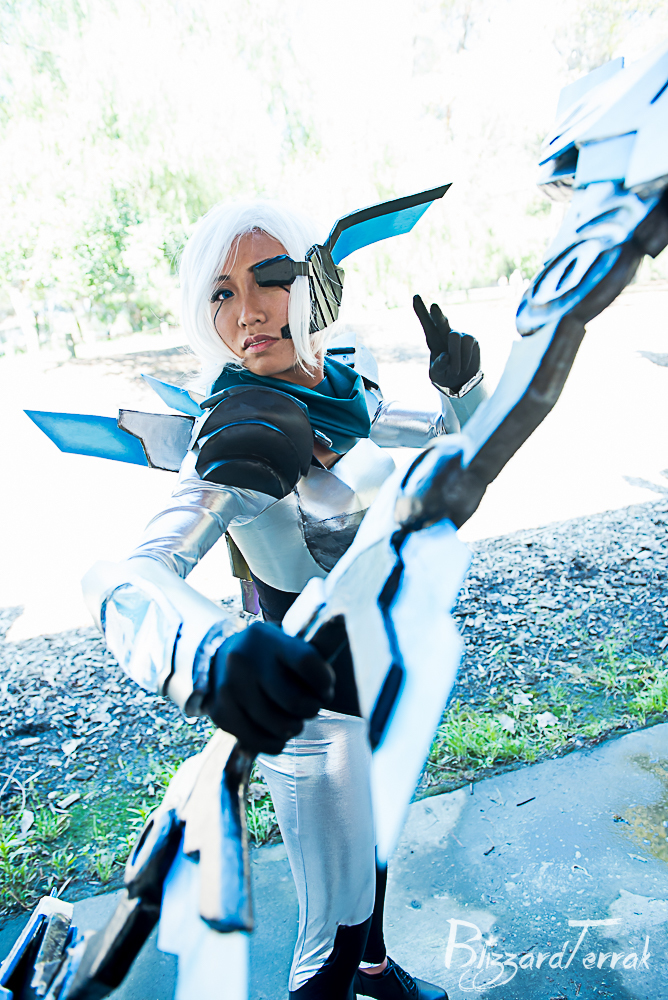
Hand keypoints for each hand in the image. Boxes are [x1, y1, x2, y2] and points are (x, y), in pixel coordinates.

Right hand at [202, 622, 334, 754]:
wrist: (215, 658)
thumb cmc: (265, 654)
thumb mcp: (283, 641)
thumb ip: (311, 650)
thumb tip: (343, 625)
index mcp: (265, 639)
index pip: (307, 663)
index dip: (325, 682)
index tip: (326, 689)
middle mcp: (244, 661)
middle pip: (295, 701)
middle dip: (312, 709)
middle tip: (310, 706)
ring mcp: (229, 689)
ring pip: (280, 726)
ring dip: (295, 727)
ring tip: (293, 718)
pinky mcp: (221, 714)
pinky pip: (261, 741)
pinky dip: (277, 742)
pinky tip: (277, 732)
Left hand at [413, 294, 479, 392]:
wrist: (463, 380)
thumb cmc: (445, 374)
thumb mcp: (436, 375)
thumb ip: (438, 366)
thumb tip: (446, 356)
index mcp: (433, 340)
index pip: (426, 324)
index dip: (420, 310)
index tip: (415, 296)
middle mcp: (446, 334)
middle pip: (441, 321)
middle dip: (437, 314)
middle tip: (433, 306)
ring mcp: (460, 335)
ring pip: (454, 338)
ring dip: (455, 357)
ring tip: (455, 370)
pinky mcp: (471, 340)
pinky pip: (467, 344)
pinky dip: (464, 358)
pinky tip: (464, 365)